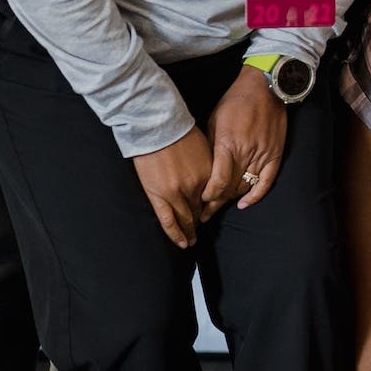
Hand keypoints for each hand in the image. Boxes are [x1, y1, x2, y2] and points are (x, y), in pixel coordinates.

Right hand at [131, 127, 213, 248]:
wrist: (157, 128)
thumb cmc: (180, 132)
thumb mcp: (203, 148)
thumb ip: (207, 166)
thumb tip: (208, 177)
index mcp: (209, 174)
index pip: (213, 198)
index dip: (211, 207)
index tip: (209, 212)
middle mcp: (196, 187)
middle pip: (200, 210)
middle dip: (200, 221)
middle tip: (200, 231)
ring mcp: (177, 194)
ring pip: (186, 219)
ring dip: (189, 232)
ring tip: (191, 242)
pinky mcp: (159, 197)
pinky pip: (169, 221)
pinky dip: (176, 234)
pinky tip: (181, 243)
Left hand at [203, 66, 287, 212]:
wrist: (264, 88)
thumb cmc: (235, 102)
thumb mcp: (214, 122)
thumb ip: (210, 147)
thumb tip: (203, 169)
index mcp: (228, 145)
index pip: (217, 182)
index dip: (207, 195)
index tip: (199, 200)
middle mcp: (246, 153)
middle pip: (229, 189)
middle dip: (215, 203)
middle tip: (203, 213)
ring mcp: (262, 155)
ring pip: (245, 187)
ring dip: (231, 199)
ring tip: (218, 207)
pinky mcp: (275, 155)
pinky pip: (266, 182)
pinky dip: (255, 196)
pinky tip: (244, 204)